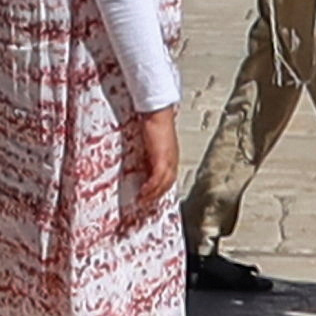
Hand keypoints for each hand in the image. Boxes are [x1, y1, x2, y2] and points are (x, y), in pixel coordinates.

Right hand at [123, 103, 180, 218]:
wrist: (158, 113)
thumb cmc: (155, 121)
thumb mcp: (153, 140)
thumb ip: (151, 149)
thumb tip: (144, 155)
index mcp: (171, 155)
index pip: (169, 176)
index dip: (161, 187)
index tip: (152, 194)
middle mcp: (173, 159)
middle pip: (168, 183)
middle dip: (157, 194)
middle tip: (146, 202)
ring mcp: (169, 160)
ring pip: (164, 184)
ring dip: (153, 194)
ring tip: (142, 200)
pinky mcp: (161, 159)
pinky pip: (157, 179)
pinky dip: (150, 188)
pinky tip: (143, 193)